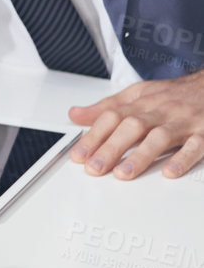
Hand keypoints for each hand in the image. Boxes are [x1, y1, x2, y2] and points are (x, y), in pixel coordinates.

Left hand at [69, 69, 203, 179]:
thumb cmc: (175, 94)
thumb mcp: (138, 94)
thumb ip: (107, 107)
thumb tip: (76, 115)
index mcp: (142, 102)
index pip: (112, 117)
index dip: (93, 136)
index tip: (78, 155)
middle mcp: (161, 111)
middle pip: (132, 127)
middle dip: (111, 148)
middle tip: (95, 168)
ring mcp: (183, 122)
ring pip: (160, 137)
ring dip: (140, 156)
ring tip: (123, 173)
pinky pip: (195, 146)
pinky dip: (182, 159)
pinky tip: (169, 172)